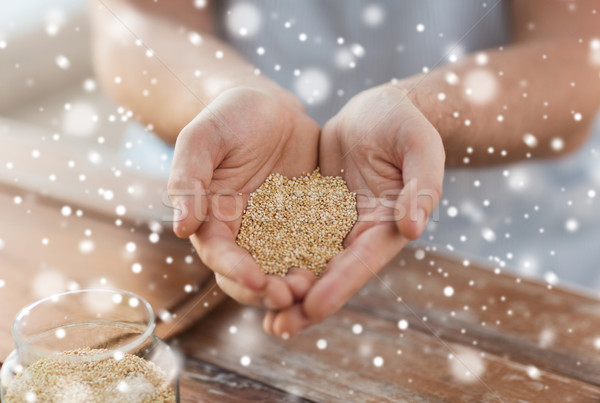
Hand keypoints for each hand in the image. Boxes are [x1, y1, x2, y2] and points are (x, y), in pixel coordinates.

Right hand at [168, 86, 318, 310]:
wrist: (269, 107)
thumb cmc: (227, 118)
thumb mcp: (201, 139)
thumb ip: (188, 179)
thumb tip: (180, 228)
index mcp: (214, 220)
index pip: (220, 255)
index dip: (235, 271)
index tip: (257, 281)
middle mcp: (245, 234)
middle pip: (252, 275)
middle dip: (268, 291)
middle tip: (291, 297)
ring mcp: (278, 231)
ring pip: (285, 269)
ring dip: (296, 285)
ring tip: (315, 290)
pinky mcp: (308, 222)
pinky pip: (316, 246)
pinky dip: (324, 263)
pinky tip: (338, 270)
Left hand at [264, 84, 444, 336]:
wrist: (377, 111)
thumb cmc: (404, 124)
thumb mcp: (419, 146)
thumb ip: (421, 186)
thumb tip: (412, 227)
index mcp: (386, 225)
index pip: (362, 261)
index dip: (338, 285)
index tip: (312, 307)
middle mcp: (359, 234)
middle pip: (332, 275)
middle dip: (306, 304)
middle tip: (278, 328)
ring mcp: (334, 226)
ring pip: (309, 265)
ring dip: (287, 292)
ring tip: (263, 320)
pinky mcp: (311, 212)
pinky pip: (290, 239)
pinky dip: (274, 259)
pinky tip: (250, 276)